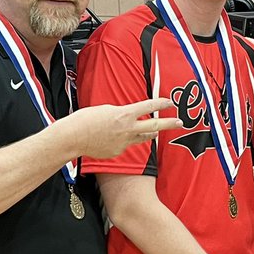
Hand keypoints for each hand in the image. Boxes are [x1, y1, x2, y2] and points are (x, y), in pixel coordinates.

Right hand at [64, 98, 180, 158]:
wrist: (73, 138)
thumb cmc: (85, 120)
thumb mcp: (105, 109)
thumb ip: (121, 114)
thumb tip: (127, 119)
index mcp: (124, 114)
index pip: (148, 105)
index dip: (161, 102)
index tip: (170, 101)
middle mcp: (128, 128)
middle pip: (154, 125)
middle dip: (169, 123)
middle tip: (180, 122)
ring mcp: (124, 142)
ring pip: (142, 137)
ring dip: (149, 132)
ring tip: (155, 130)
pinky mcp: (118, 152)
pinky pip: (125, 144)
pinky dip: (123, 140)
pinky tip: (111, 138)